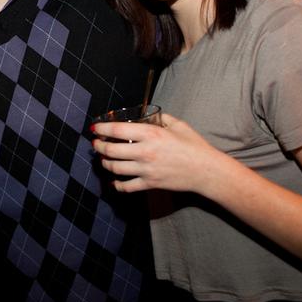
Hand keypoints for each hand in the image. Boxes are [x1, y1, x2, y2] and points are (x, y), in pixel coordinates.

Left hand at [91, 113, 236, 194]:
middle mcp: (145, 152)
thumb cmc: (194, 145)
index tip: (95, 127)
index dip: (102, 128)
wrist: (207, 171)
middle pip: (111, 151)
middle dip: (99, 146)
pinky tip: (114, 181)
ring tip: (103, 159)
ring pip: (115, 168)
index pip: (117, 131)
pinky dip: (117, 185)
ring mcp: (146, 170)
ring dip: (105, 163)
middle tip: (96, 143)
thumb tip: (149, 114)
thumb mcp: (178, 125)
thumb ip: (162, 118)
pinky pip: (127, 187)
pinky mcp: (150, 183)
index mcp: (151, 135)